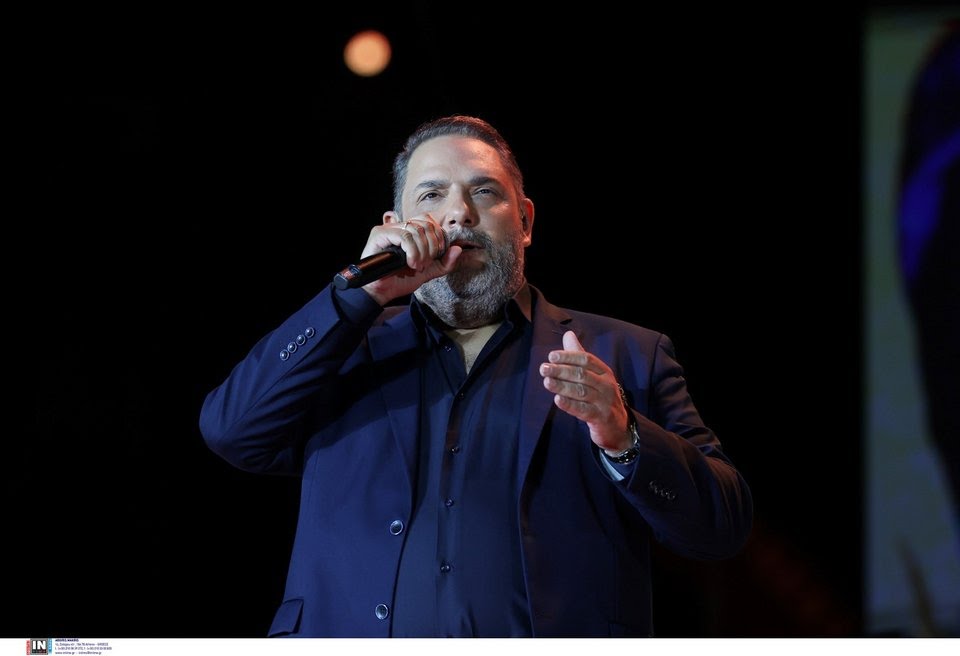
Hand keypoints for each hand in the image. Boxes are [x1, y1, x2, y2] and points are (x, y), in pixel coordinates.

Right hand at [360, 213, 462, 304]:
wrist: (382, 292)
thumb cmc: (401, 280)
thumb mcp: (429, 271)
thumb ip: (445, 262)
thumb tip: (458, 248)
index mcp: (410, 231)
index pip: (430, 221)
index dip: (438, 237)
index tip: (436, 256)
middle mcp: (399, 226)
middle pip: (425, 224)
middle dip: (431, 246)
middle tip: (425, 264)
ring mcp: (388, 228)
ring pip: (416, 230)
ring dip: (422, 251)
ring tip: (417, 266)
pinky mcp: (379, 234)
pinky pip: (404, 236)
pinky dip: (412, 251)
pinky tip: (410, 263)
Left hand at [539, 330, 631, 453]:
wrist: (618, 426)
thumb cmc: (601, 396)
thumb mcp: (594, 375)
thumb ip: (579, 356)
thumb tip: (568, 334)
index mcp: (604, 371)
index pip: (586, 359)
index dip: (569, 357)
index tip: (551, 356)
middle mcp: (606, 385)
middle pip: (582, 375)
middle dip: (562, 370)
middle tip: (544, 368)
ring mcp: (604, 402)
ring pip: (581, 391)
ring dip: (562, 386)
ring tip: (546, 382)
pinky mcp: (600, 417)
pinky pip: (583, 410)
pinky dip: (570, 405)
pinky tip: (557, 400)